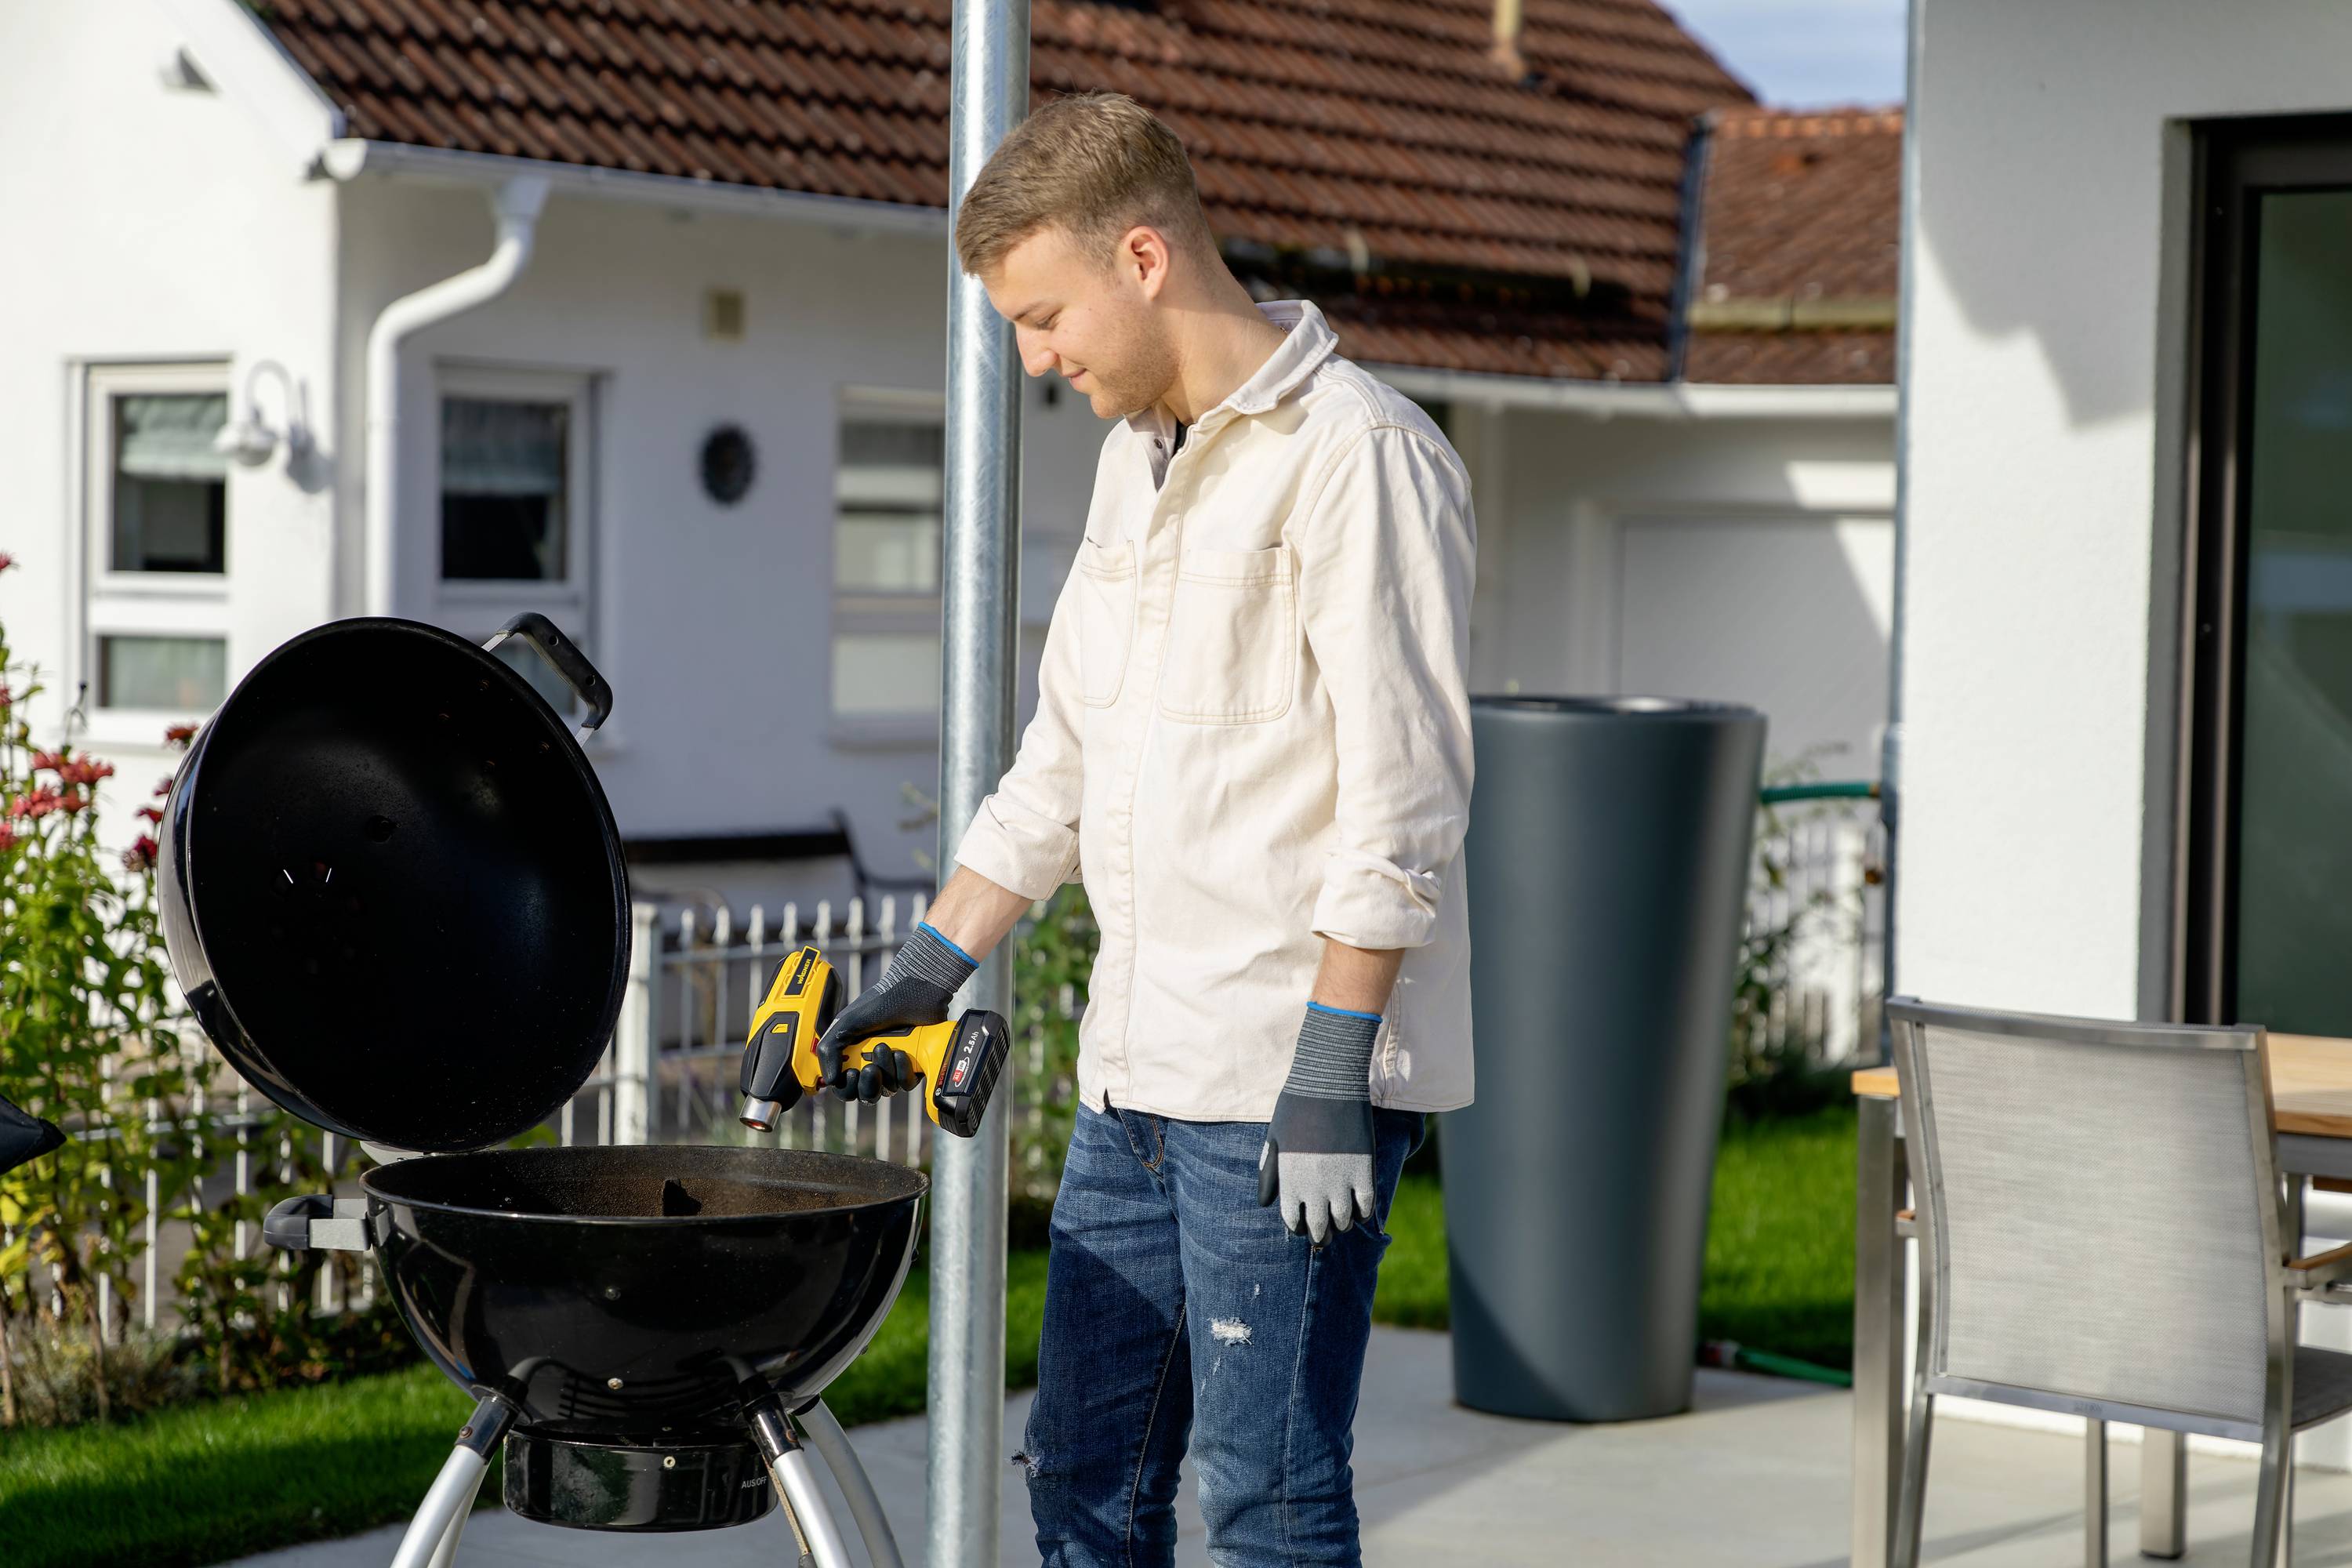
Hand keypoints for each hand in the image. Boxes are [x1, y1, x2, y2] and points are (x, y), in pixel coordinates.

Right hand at [817, 923, 975, 1097]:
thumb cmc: (879, 1003)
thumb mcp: (845, 1023)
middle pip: (867, 1095)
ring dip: (885, 1072)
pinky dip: (903, 1071)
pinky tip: (901, 1053)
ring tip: (886, 1047)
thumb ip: (829, 1050)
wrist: (913, 991)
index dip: (846, 1088)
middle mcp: (873, 1064)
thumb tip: (829, 1080)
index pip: (845, 1087)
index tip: (851, 1074)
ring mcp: (894, 1066)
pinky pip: (907, 1083)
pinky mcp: (914, 1065)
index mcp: (853, 1056)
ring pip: (887, 1089)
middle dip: (867, 1085)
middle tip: (870, 1069)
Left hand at [1257, 1002, 1380, 1242]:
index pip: (1293, 1222)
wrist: (1328, 1082)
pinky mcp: (1364, 1170)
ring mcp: (1341, 1180)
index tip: (1303, 1224)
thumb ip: (1270, 1174)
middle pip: (1319, 1228)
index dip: (1299, 1227)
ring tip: (1341, 1219)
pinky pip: (1366, 1206)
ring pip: (1344, 1222)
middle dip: (1321, 1235)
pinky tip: (1358, 1207)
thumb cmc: (1295, 1107)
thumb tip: (1265, 1202)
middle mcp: (1314, 1186)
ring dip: (1342, 1224)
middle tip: (1324, 1234)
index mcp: (1289, 1180)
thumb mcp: (1273, 1140)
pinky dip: (1363, 1213)